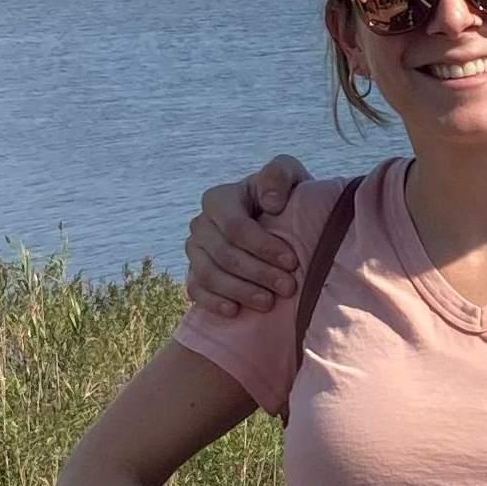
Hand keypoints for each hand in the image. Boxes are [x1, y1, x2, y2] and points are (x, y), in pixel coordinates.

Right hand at [184, 157, 310, 318]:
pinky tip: (235, 311)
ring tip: (269, 302)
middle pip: (224, 254)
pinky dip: (214, 302)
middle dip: (258, 273)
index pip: (235, 227)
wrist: (279, 223)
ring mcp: (194, 250)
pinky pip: (195, 290)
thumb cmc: (285, 198)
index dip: (263, 246)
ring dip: (240, 291)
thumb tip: (270, 203)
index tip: (292, 261)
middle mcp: (201, 224)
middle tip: (288, 287)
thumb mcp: (290, 175)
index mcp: (219, 199)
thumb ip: (280, 175)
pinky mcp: (194, 273)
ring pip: (209, 275)